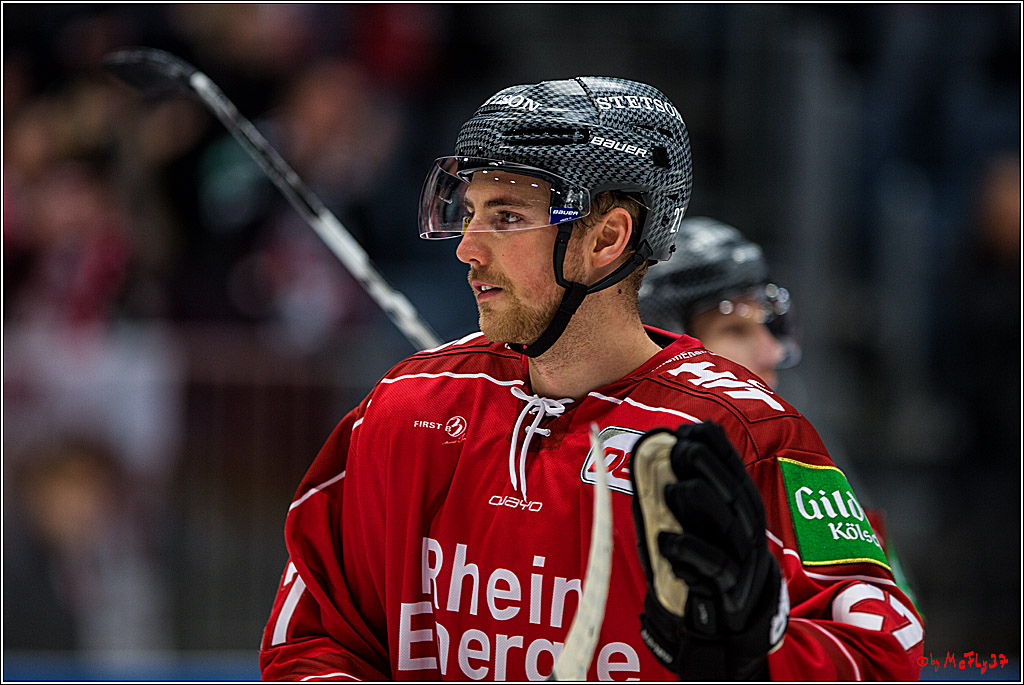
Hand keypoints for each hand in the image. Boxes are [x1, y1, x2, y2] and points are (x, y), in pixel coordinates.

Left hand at [630, 421, 787, 679]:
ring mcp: (741, 554)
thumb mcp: (702, 519)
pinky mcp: (730, 585)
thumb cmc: (710, 556)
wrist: (737, 615)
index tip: (686, 429)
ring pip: (724, 517)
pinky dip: (685, 549)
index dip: (713, 442)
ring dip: (694, 499)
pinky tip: (665, 540)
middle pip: (728, 485)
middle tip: (676, 451)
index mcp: (741, 501)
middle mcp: (746, 523)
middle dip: (703, 462)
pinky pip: (711, 563)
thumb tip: (656, 452)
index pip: (733, 463)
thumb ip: (683, 489)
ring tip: (671, 491)